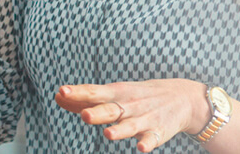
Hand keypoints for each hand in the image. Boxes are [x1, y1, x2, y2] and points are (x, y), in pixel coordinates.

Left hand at [55, 79, 209, 152]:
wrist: (182, 97)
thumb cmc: (136, 96)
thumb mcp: (113, 94)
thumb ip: (85, 98)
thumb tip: (57, 97)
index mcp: (116, 94)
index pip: (94, 92)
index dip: (78, 92)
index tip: (62, 91)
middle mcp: (129, 106)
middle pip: (110, 110)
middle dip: (98, 112)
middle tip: (84, 115)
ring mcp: (144, 119)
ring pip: (130, 126)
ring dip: (120, 130)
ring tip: (107, 134)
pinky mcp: (158, 132)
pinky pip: (151, 139)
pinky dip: (147, 143)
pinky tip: (141, 148)